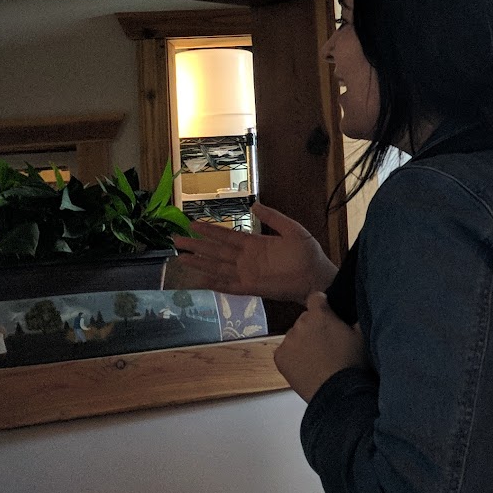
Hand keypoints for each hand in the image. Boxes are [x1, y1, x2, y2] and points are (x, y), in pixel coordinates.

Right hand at [173, 203, 336, 303]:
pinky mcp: (251, 287)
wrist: (317, 276)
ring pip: (217, 267)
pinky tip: (198, 281)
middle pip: (215, 251)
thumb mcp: (292, 229)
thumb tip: (254, 204)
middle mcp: (246, 258)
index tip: (191, 224)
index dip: (208, 230)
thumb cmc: (307, 253)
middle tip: (175, 239)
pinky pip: (228, 286)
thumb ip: (273, 218)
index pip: (226, 235)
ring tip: (180, 258)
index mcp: (254, 243)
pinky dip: (213, 284)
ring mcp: (247, 273)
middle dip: (196, 245)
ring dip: (199, 263)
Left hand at [276, 292, 368, 401]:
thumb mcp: (362, 336)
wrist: (336, 392)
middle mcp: (300, 324)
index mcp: (320, 315)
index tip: (327, 313)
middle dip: (313, 327)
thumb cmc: (352, 364)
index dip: (322, 304)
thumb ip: (355, 318)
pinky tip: (306, 366)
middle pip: (305, 319)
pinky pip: (285, 351)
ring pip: (294, 336)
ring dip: (302, 342)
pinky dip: (292, 357)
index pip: (316, 297)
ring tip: (316, 359)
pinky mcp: (279, 357)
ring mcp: (287, 341)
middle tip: (326, 343)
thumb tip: (354, 309)